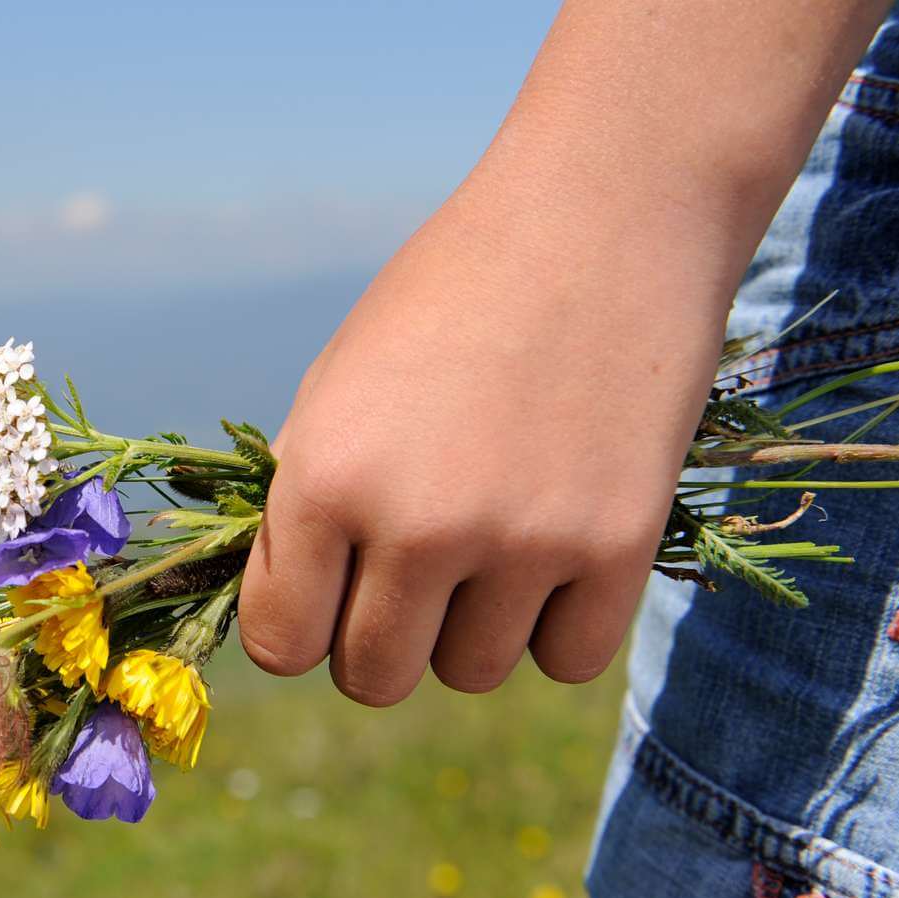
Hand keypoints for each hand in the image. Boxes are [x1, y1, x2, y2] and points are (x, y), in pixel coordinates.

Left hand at [238, 182, 727, 704]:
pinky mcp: (619, 548)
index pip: (278, 644)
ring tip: (490, 539)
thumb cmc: (448, 298)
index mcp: (325, 478)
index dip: (297, 628)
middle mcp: (417, 524)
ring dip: (470, 630)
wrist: (600, 217)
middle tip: (408, 575)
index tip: (325, 597)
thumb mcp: (339, 385)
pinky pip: (565, 660)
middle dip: (378, 641)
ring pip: (469, 674)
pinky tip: (556, 549)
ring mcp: (524, 543)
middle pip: (371, 678)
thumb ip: (305, 504)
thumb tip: (284, 618)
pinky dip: (557, 625)